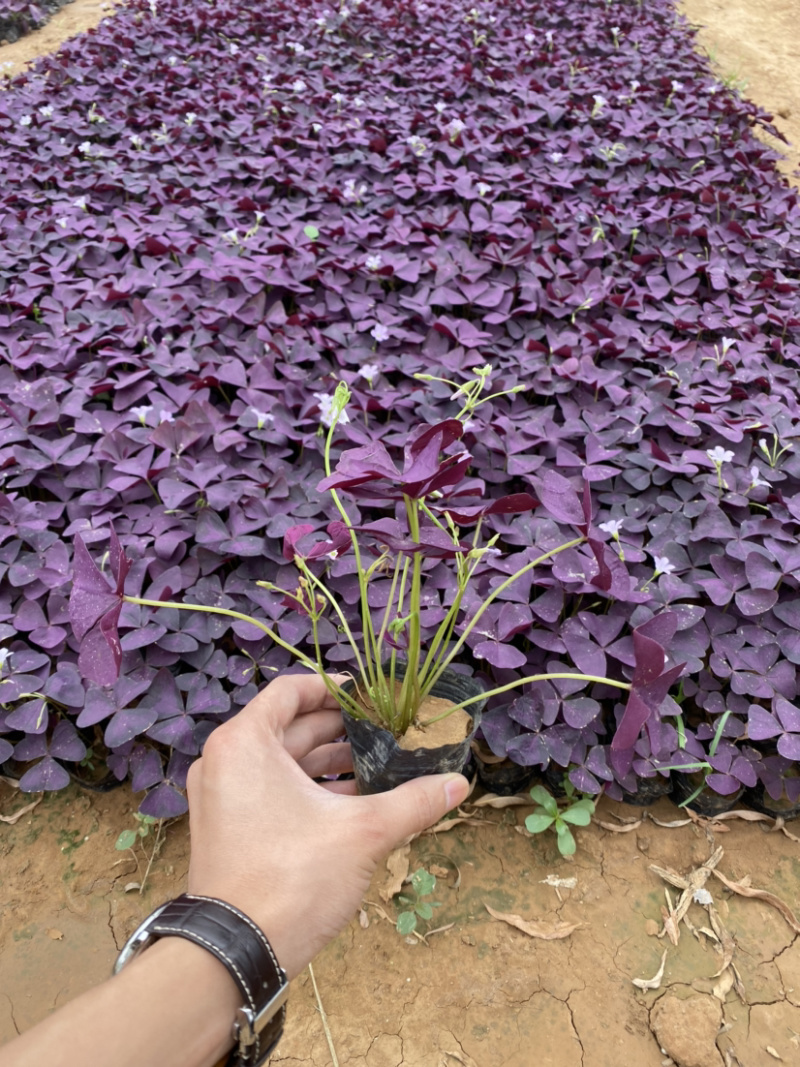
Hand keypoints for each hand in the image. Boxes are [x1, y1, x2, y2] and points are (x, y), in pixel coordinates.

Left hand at [185, 672, 468, 977]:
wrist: (234, 953)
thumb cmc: (291, 880)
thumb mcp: (362, 834)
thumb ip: (412, 802)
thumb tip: (458, 784)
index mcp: (245, 742)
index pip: (292, 690)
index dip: (336, 689)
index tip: (373, 698)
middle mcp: (226, 760)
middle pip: (292, 726)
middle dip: (342, 730)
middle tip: (389, 732)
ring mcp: (223, 796)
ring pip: (284, 762)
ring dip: (330, 762)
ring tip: (381, 766)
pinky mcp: (228, 826)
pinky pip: (272, 790)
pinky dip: (310, 789)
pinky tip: (355, 801)